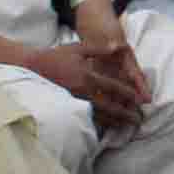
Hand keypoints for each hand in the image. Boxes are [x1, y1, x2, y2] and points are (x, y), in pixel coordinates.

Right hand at [29, 40, 146, 125]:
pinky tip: (107, 127)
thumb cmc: (57, 56)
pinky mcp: (67, 107)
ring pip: (98, 115)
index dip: (129, 94)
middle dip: (125, 114)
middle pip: (109, 106)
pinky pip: (86, 118)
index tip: (140, 100)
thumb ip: (99, 48)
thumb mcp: (78, 48)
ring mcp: (74, 101)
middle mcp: (83, 91)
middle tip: (139, 119)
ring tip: (127, 125)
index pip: (114, 87)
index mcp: (88, 76)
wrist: (33, 68)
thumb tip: (119, 46)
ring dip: (114, 121)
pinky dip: (98, 124)